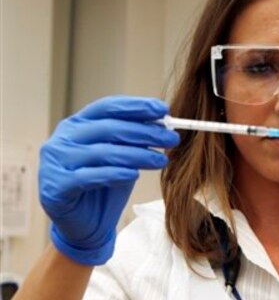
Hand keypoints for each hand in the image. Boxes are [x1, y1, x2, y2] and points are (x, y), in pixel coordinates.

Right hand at [39, 96, 179, 264]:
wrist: (85, 225)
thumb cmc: (104, 185)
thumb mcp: (122, 157)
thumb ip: (135, 139)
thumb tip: (164, 122)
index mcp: (77, 124)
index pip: (108, 107)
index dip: (136, 107)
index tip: (163, 109)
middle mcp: (63, 139)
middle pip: (109, 128)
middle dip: (145, 132)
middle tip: (171, 138)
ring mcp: (55, 162)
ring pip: (103, 152)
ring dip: (138, 155)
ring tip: (161, 160)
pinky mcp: (56, 187)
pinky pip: (90, 177)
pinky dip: (115, 174)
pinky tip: (134, 175)